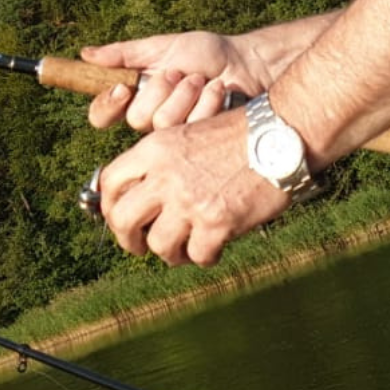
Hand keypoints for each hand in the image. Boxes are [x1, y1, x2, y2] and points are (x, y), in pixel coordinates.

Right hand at [84, 31, 267, 131]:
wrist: (245, 63)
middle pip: (135, 118)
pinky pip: (190, 128)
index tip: (123, 87)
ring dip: (185, 93)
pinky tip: (217, 91)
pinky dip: (206, 101)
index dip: (107, 105)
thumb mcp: (163, 47)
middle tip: (179, 73)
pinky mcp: (199, 143)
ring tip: (201, 79)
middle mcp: (151, 118)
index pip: (102, 114)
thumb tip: (85, 53)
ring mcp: (175, 134)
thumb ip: (125, 53)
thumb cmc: (205, 53)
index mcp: (137, 97)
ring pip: (163, 123)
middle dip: (159, 89)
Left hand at [97, 110, 288, 266]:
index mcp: (155, 149)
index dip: (108, 206)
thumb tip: (143, 199)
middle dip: (128, 240)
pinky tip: (215, 246)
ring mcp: (190, 200)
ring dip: (172, 252)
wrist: (280, 132)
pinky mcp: (216, 222)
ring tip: (187, 248)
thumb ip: (161, 163)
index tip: (120, 219)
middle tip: (142, 246)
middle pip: (122, 219)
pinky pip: (197, 256)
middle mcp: (165, 175)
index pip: (109, 183)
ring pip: (159, 245)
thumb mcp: (188, 135)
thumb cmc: (240, 134)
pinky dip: (206, 256)